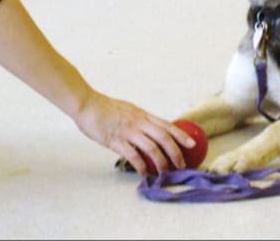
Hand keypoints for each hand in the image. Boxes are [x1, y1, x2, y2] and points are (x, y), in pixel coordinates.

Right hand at [73, 90, 195, 175]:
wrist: (87, 105)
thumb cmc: (105, 108)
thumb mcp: (128, 110)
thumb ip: (139, 120)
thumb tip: (149, 130)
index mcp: (142, 115)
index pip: (166, 125)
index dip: (181, 134)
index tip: (192, 143)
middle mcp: (138, 123)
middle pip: (164, 138)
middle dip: (175, 152)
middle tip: (182, 164)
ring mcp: (128, 132)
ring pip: (152, 148)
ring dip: (161, 162)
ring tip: (164, 172)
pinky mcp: (116, 141)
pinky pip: (133, 156)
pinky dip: (141, 166)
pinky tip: (145, 173)